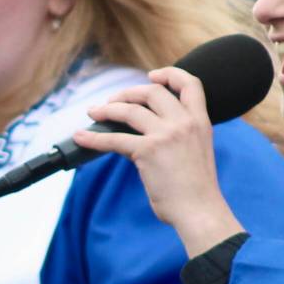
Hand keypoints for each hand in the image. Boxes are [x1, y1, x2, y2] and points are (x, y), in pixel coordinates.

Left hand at [74, 67, 243, 256]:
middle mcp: (185, 123)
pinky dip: (93, 137)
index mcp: (201, 122)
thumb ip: (180, 135)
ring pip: (130, 109)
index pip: (190, 84)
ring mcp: (166, 135)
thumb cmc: (198, 188)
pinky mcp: (147, 151)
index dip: (170, 73)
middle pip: (153, 92)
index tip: (153, 75)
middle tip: (114, 101)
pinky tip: (81, 136)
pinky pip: (113, 138)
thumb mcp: (198, 151)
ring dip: (108, 109)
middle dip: (128, 93)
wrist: (200, 209)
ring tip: (94, 112)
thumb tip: (147, 134)